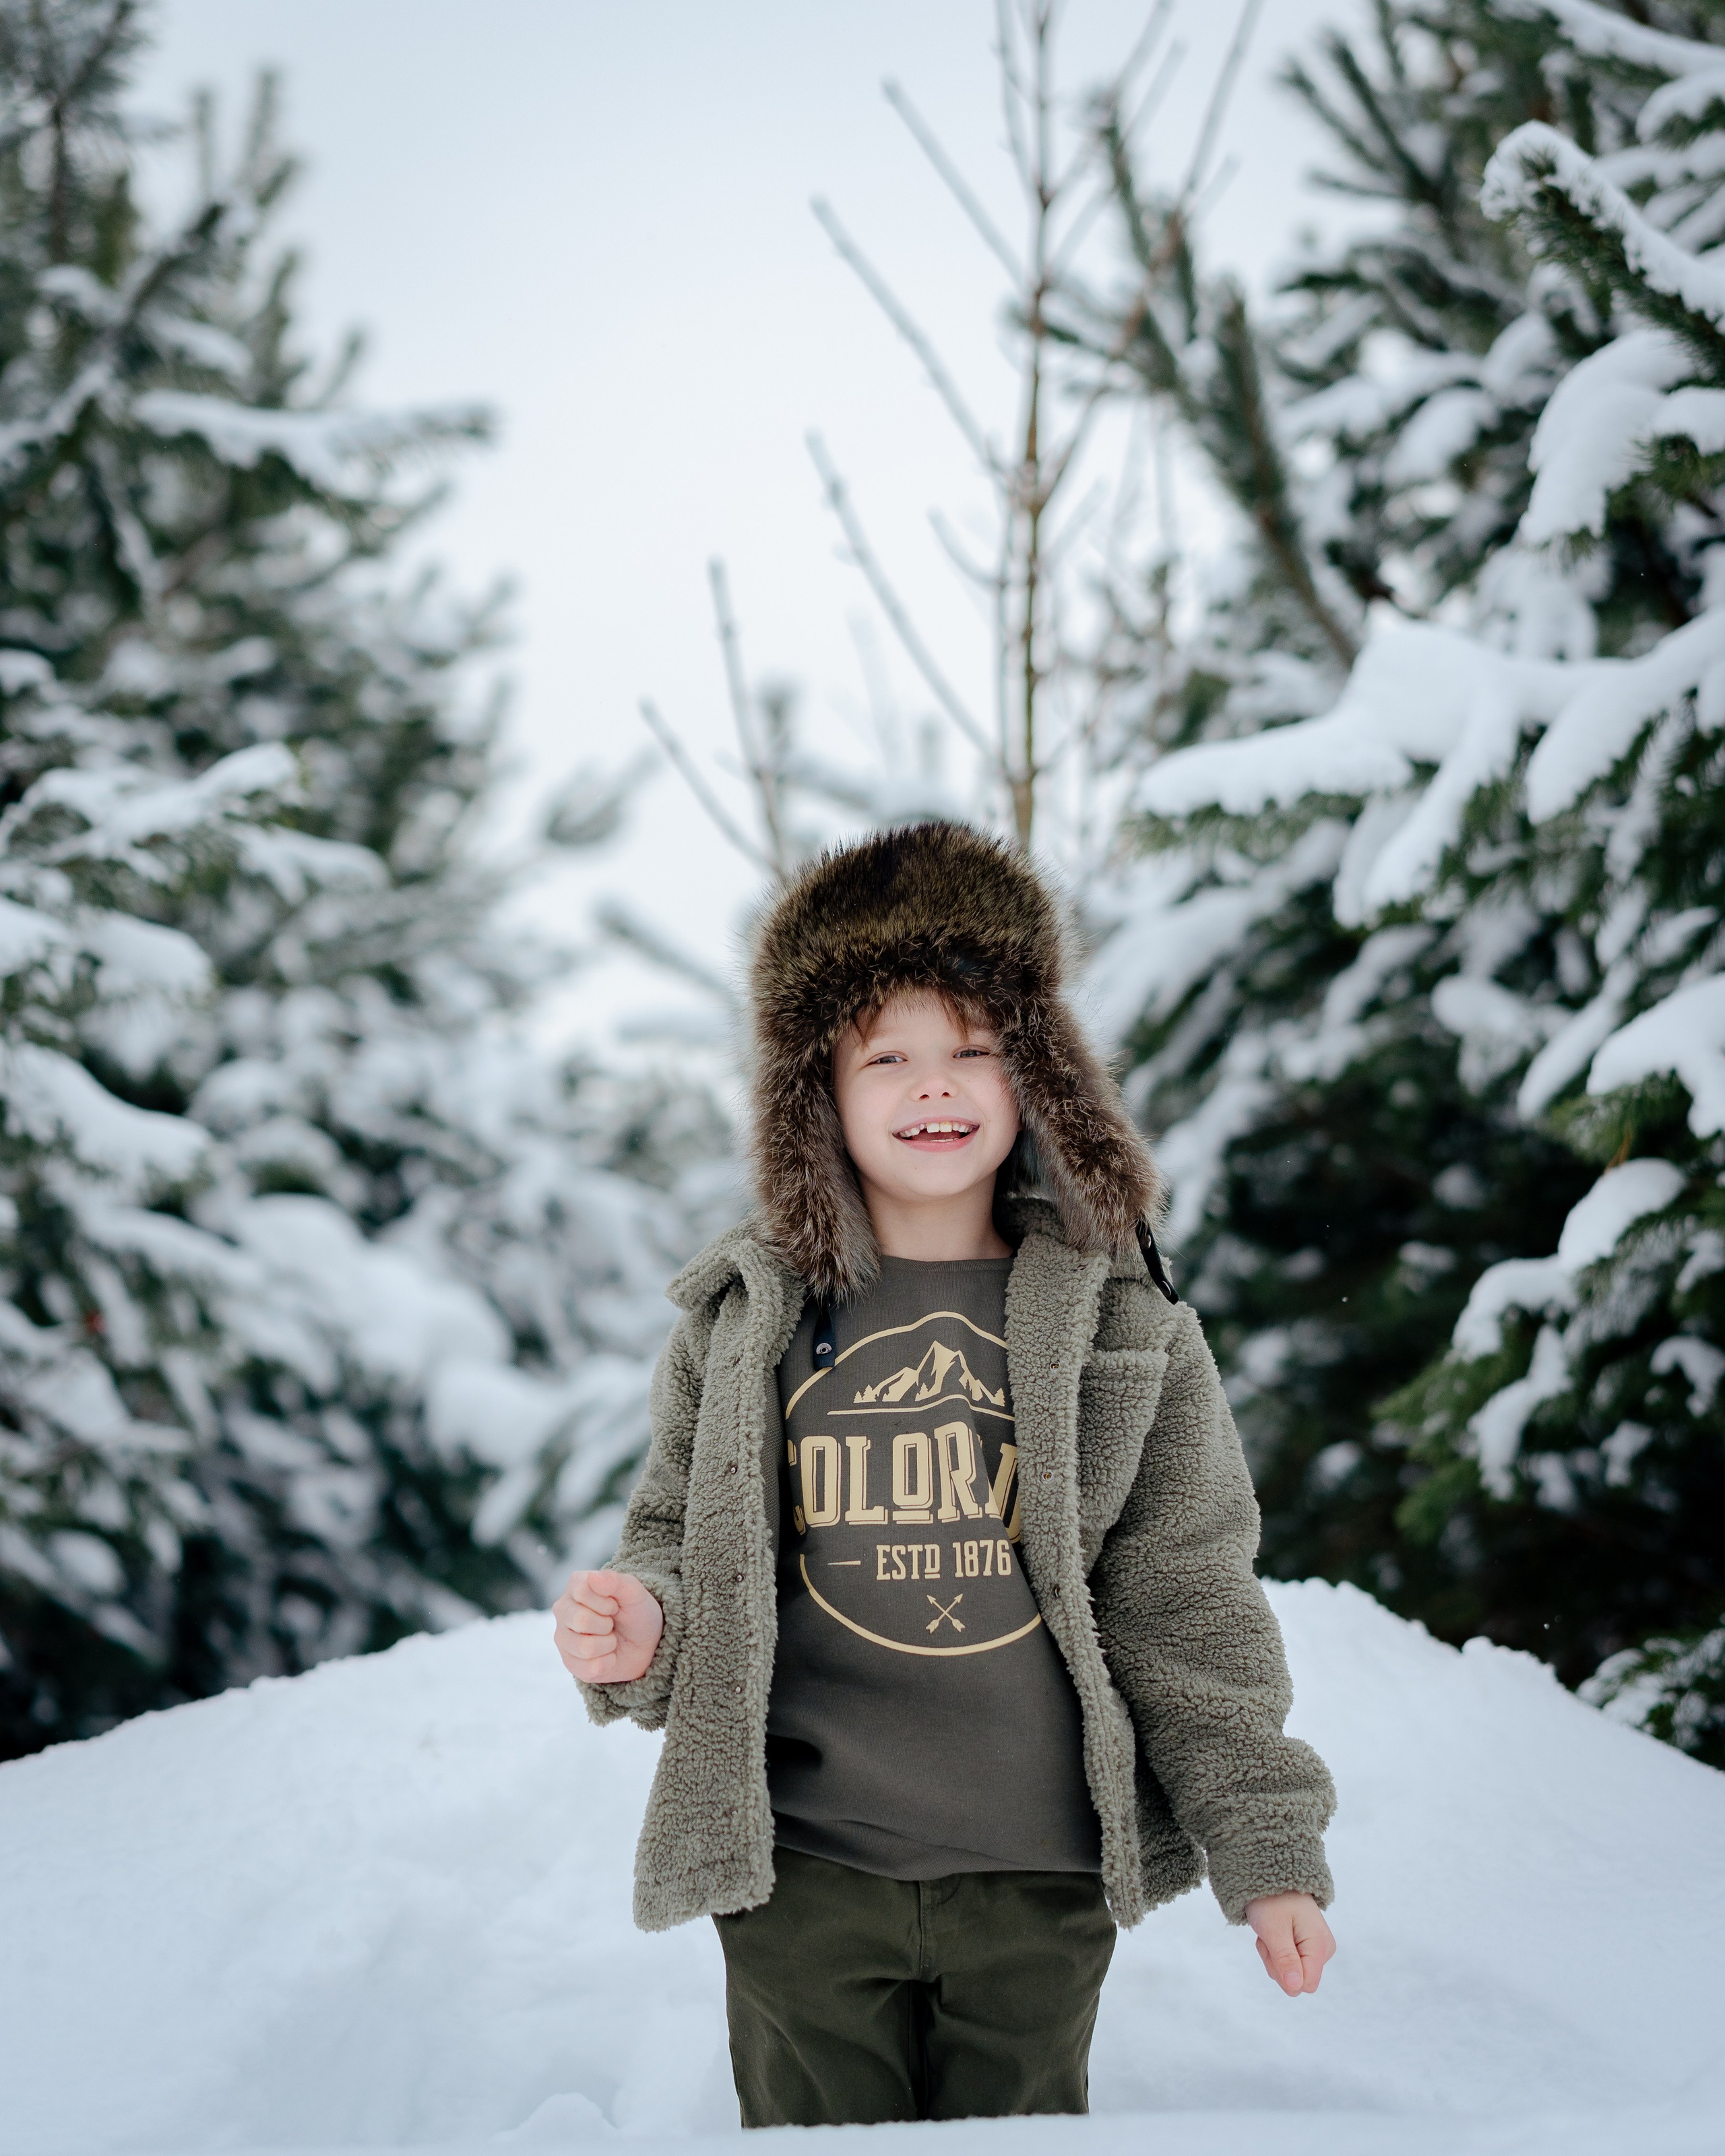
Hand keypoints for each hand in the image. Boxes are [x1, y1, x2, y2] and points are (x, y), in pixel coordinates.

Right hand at [553, 1568, 663, 1684]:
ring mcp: (563, 1638)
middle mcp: (563, 1610)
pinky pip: (589, 1669)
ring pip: (585, 1647)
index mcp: (575, 1586)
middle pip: (581, 1620)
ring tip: (610, 1639)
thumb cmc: (637, 1613)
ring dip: (608, 1645)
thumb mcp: (634, 1593)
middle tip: (612, 1623)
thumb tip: (593, 1577)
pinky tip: (608, 1655)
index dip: (606, 1602)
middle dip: (607, 1624)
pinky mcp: (570, 1663)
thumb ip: (615, 1581)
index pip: (582, 1592)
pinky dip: (607, 1663)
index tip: (615, 1605)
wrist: (645, 1643)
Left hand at [1244, 1892, 1334, 1995]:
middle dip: (1275, 1963)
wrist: (1272, 1875)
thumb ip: (1285, 1960)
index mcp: (1320, 1946)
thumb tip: (1296, 1988)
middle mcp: (1324, 1949)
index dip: (1283, 1974)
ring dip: (1272, 1954)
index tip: (1273, 1947)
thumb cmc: (1271, 1900)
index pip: (1305, 1985)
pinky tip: (1273, 1932)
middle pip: (1296, 1980)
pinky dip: (1274, 1950)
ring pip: (1290, 1973)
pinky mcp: (1307, 1947)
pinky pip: (1288, 1963)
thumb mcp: (1273, 1929)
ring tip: (1271, 1930)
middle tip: (1269, 1936)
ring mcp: (1316, 1948)